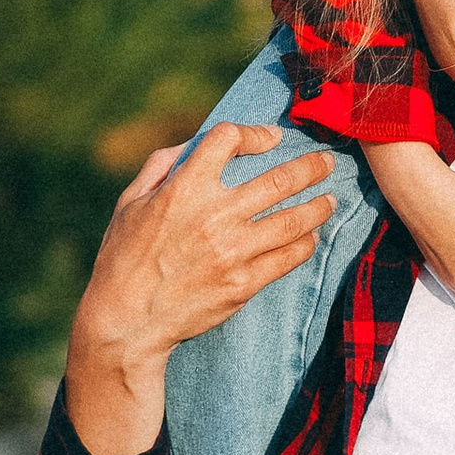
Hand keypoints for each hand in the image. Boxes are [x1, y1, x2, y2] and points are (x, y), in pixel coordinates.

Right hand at [63, 125, 336, 454]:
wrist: (128, 322)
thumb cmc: (124, 258)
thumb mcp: (130, 202)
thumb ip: (162, 165)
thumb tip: (196, 143)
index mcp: (183, 187)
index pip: (229, 139)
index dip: (255, 133)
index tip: (273, 137)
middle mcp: (214, 215)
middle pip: (279, 179)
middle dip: (311, 166)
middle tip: (326, 162)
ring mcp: (233, 251)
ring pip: (294, 218)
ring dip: (319, 205)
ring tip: (330, 199)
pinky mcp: (244, 284)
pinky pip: (289, 257)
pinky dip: (305, 242)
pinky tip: (311, 236)